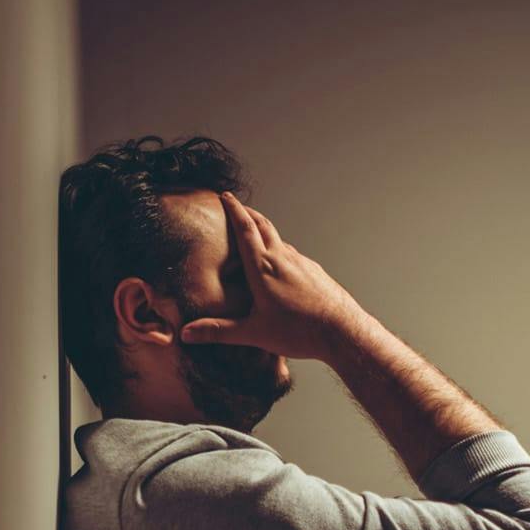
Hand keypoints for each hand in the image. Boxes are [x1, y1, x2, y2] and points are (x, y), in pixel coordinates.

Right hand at [178, 191, 368, 361]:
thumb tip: (187, 333)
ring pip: (278, 239)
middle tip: (236, 205)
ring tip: (253, 234)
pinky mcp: (314, 271)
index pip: (244, 229)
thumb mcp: (253, 333)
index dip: (233, 210)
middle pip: (262, 225)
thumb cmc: (299, 331)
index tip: (225, 196)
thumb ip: (218, 331)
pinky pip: (292, 254)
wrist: (342, 331)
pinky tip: (279, 265)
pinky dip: (280, 250)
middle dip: (247, 213)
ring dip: (264, 230)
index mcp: (263, 268)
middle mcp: (282, 258)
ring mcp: (301, 262)